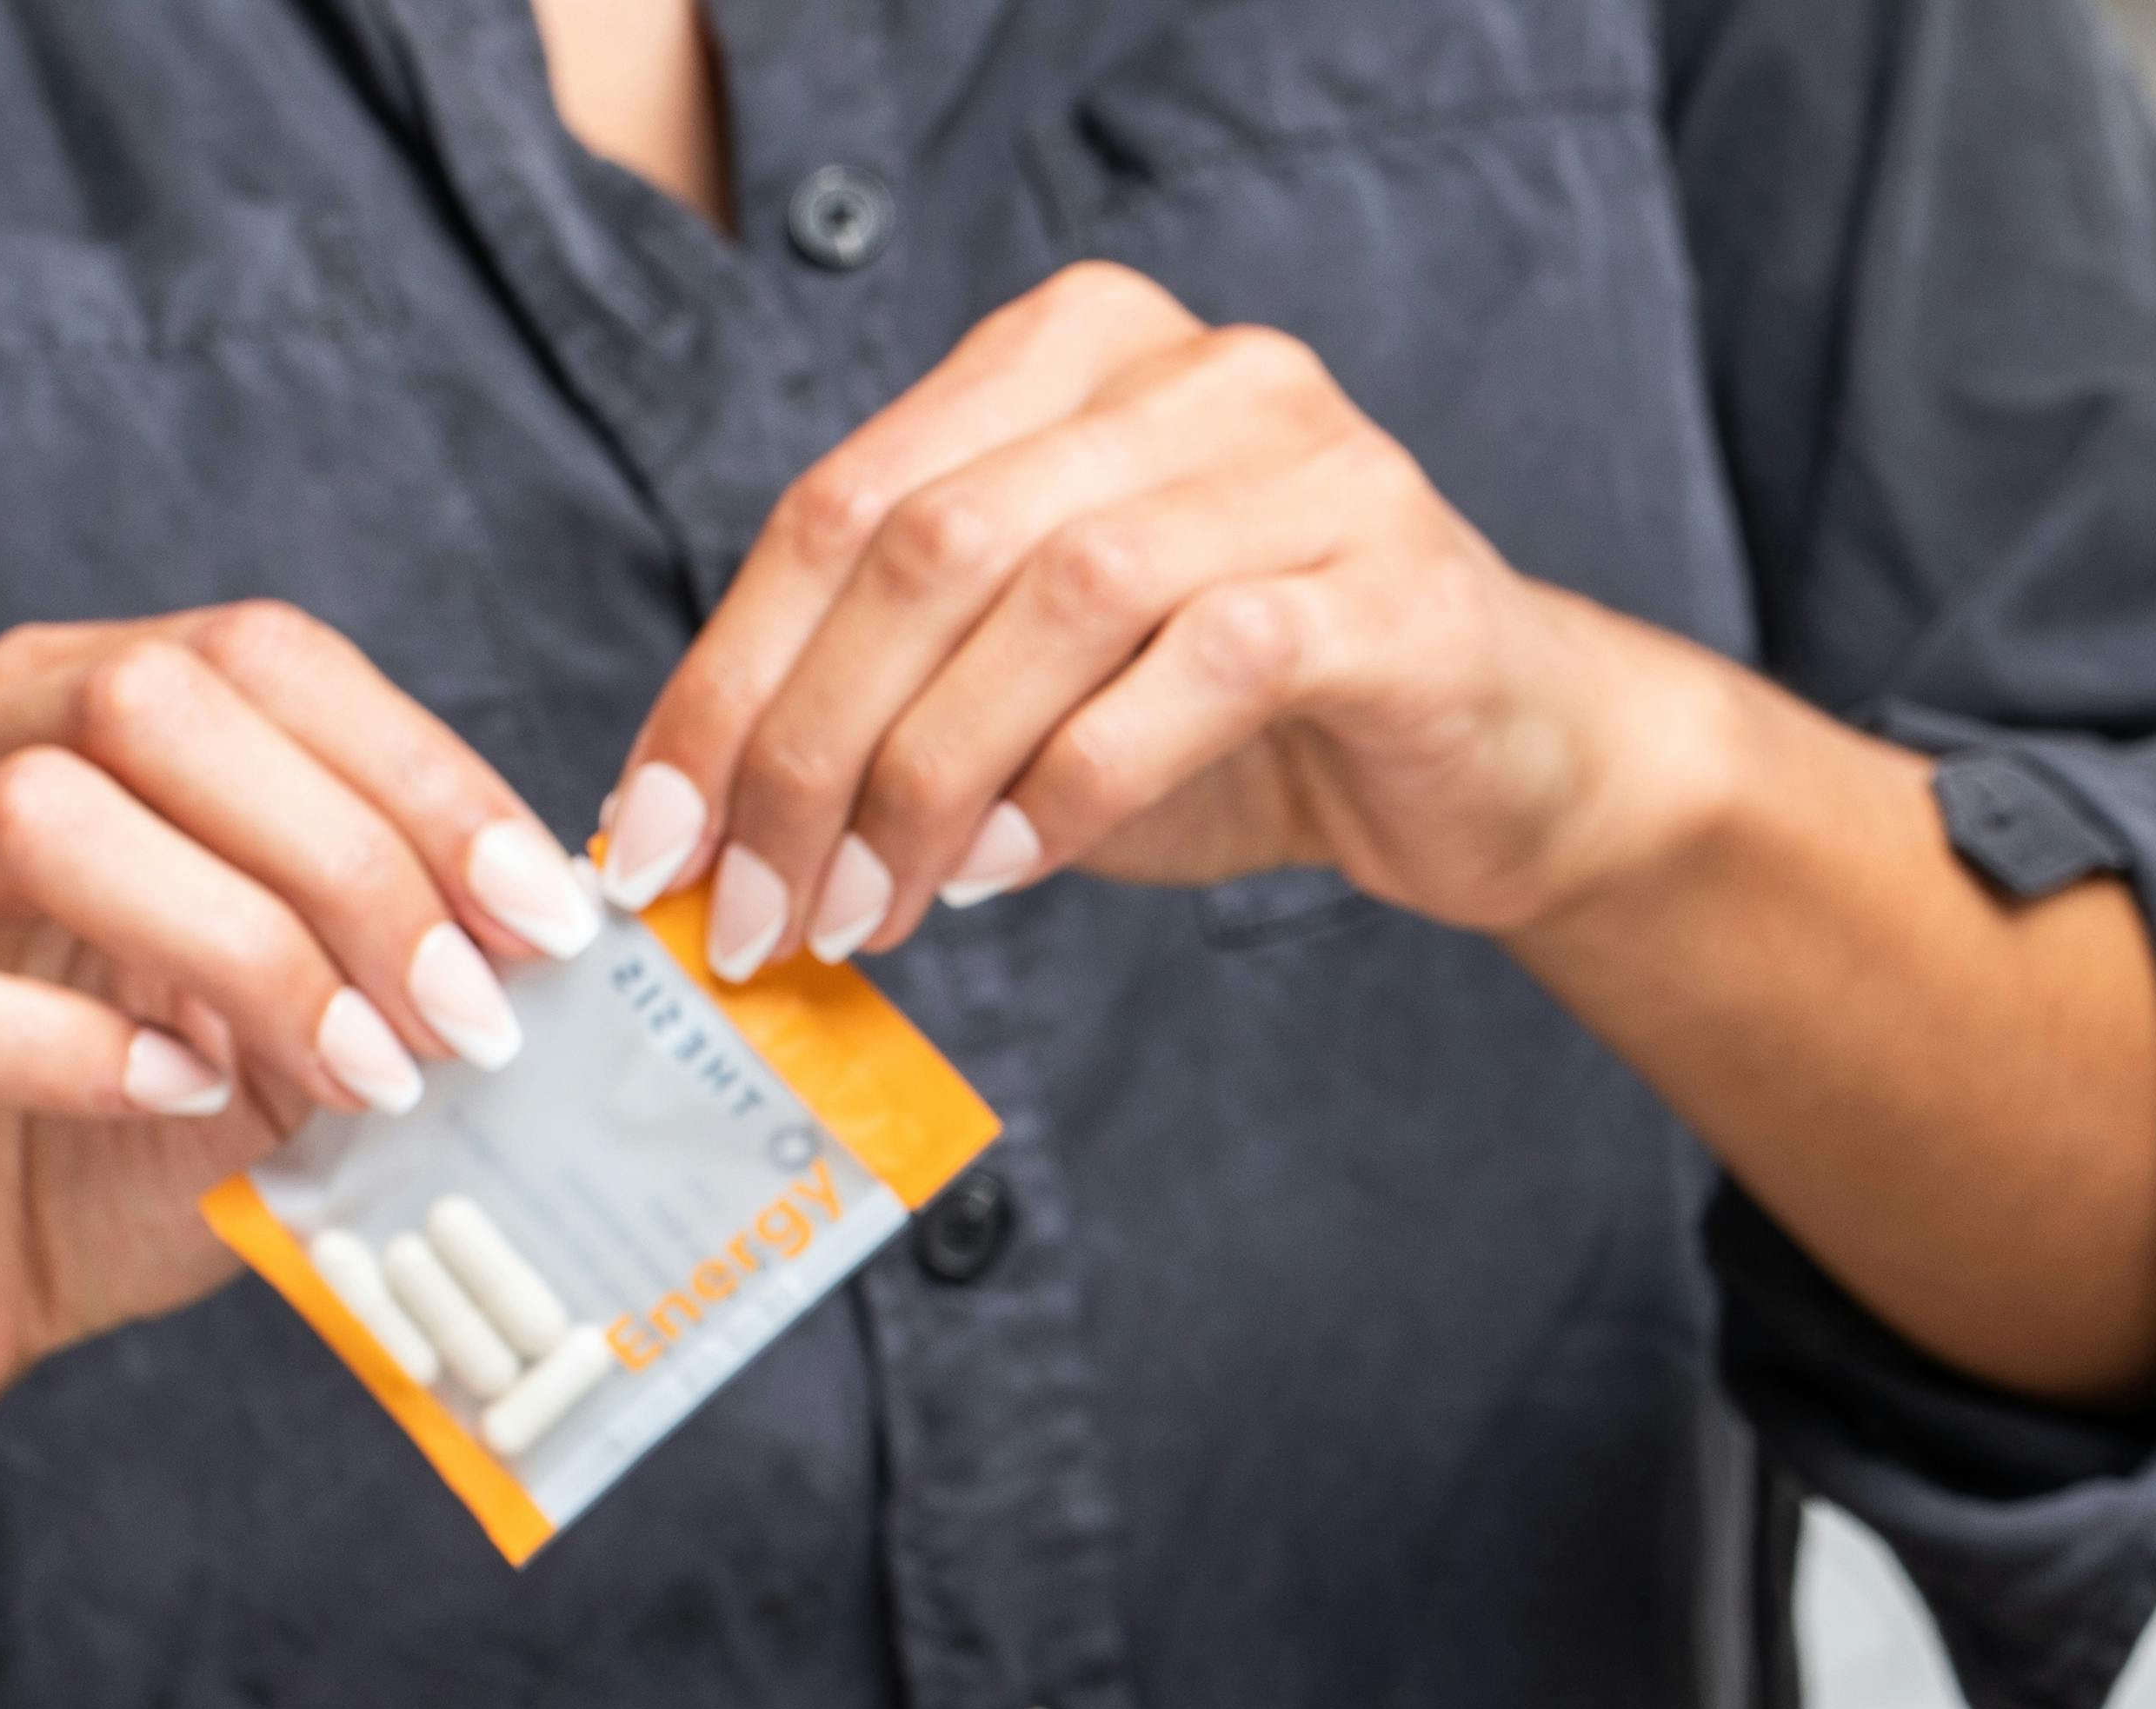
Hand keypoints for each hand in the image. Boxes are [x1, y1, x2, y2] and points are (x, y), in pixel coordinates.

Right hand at [0, 605, 608, 1476]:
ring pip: (38, 815)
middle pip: (153, 705)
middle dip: (348, 862)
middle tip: (469, 1020)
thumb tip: (561, 927)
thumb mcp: (291, 1051)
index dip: (423, 778)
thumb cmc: (113, 1161)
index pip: (260, 657)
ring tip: (360, 1072)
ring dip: (238, 946)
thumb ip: (385, 969)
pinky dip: (63, 1045)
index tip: (549, 924)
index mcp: (71, 712)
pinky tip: (175, 1099)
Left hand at [587, 265, 1701, 977]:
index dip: (726, 678)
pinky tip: (1014, 868)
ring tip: (871, 910)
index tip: (654, 841)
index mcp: (1071, 350)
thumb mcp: (1031, 692)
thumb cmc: (1238, 727)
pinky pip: (1204, 664)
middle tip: (758, 911)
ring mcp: (1310, 462)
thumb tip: (696, 829)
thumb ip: (890, 705)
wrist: (1501, 765)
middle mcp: (1192, 369)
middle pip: (928, 542)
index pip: (841, 501)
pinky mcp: (1394, 584)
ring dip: (931, 777)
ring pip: (1058, 595)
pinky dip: (1081, 777)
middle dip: (809, 748)